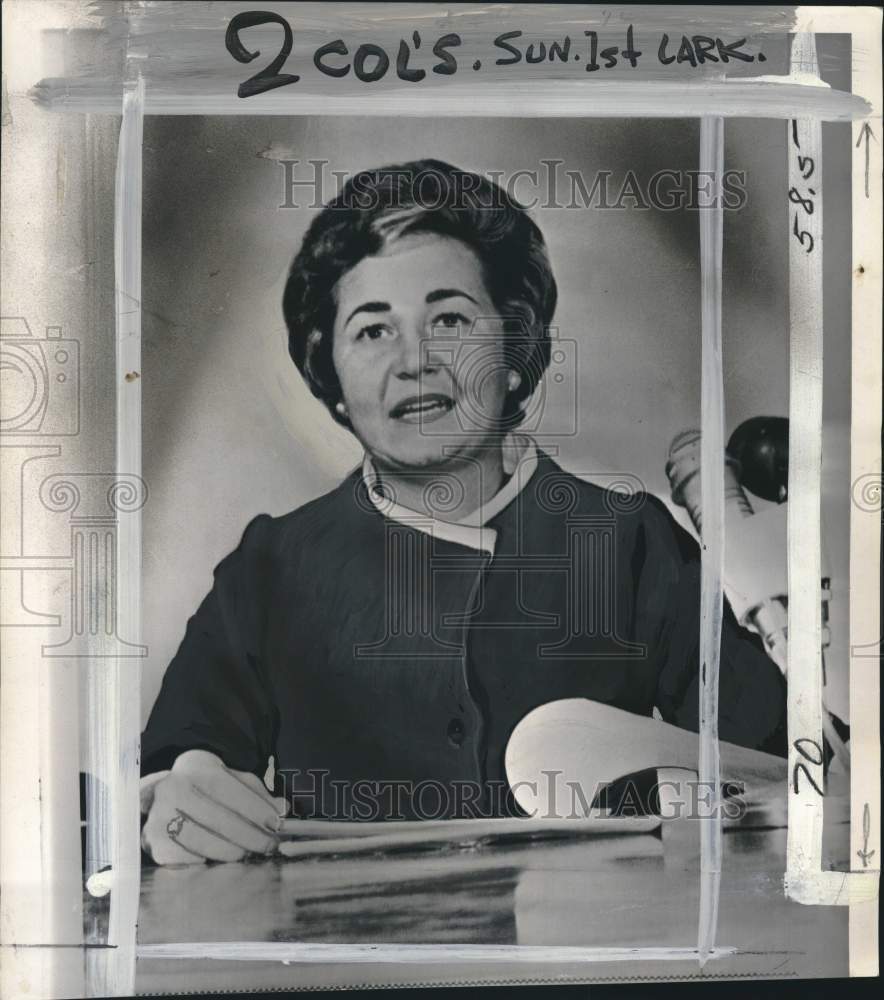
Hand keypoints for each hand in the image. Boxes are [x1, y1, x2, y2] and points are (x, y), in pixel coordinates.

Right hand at [141, 749, 287, 864]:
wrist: (166, 793)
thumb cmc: (208, 786)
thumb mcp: (232, 778)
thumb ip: (257, 793)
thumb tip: (282, 809)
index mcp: (195, 767)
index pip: (228, 789)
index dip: (255, 808)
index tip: (276, 824)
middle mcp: (172, 790)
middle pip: (217, 818)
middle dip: (249, 835)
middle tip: (269, 845)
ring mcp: (158, 817)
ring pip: (202, 841)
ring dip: (231, 851)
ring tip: (248, 853)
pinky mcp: (154, 843)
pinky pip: (185, 860)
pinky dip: (207, 861)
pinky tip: (220, 859)